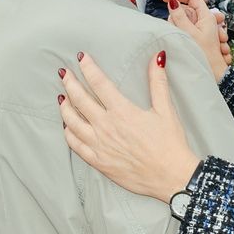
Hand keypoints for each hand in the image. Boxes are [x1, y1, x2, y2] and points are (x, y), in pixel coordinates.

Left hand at [59, 51, 200, 201]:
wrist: (171, 176)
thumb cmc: (170, 144)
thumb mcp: (166, 110)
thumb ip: (158, 82)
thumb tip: (157, 57)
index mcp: (122, 111)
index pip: (99, 83)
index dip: (88, 68)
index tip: (81, 58)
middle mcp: (106, 127)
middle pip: (79, 99)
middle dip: (70, 83)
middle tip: (64, 73)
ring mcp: (99, 145)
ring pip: (72, 121)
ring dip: (65, 106)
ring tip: (62, 96)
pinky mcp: (98, 162)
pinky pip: (75, 145)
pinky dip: (68, 132)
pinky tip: (67, 126)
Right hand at [168, 0, 229, 80]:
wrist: (215, 74)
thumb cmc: (206, 56)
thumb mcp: (189, 34)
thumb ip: (179, 17)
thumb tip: (172, 3)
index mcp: (206, 16)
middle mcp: (205, 21)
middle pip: (186, 10)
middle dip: (178, 17)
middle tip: (177, 28)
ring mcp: (202, 29)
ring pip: (184, 21)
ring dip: (180, 28)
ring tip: (186, 39)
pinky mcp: (198, 37)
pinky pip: (185, 30)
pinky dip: (182, 34)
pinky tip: (187, 44)